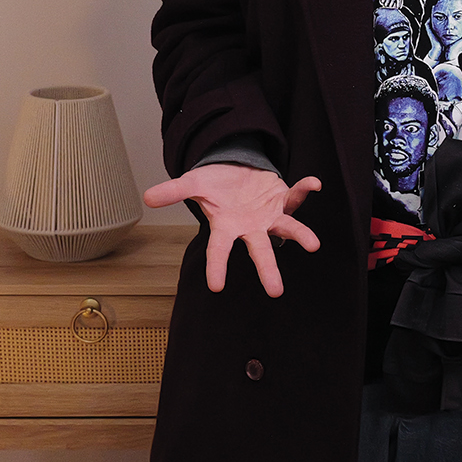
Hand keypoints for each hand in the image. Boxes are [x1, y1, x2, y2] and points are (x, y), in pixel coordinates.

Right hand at [144, 165, 321, 296]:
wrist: (236, 170)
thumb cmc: (215, 184)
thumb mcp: (193, 183)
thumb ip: (173, 191)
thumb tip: (147, 197)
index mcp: (226, 227)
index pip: (219, 250)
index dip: (217, 267)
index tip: (216, 287)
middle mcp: (250, 227)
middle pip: (259, 250)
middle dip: (268, 270)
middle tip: (275, 291)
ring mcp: (269, 216)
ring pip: (287, 229)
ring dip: (300, 235)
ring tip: (313, 244)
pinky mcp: (283, 200)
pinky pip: (296, 197)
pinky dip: (305, 189)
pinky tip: (315, 183)